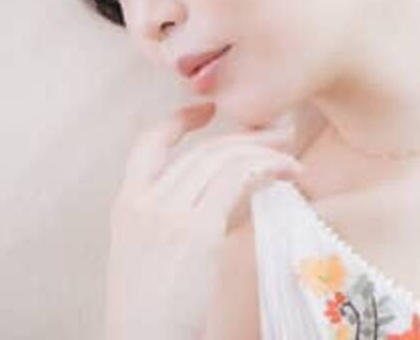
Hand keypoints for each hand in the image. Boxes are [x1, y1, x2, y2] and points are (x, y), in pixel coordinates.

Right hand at [103, 102, 303, 339]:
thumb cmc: (156, 309)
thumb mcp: (155, 252)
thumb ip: (184, 215)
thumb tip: (237, 186)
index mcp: (126, 205)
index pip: (147, 144)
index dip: (177, 120)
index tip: (207, 109)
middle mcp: (143, 202)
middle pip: (202, 151)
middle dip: (246, 137)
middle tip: (279, 135)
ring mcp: (168, 213)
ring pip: (223, 159)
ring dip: (264, 153)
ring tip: (292, 160)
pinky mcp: (195, 230)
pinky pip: (237, 179)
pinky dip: (267, 169)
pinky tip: (286, 174)